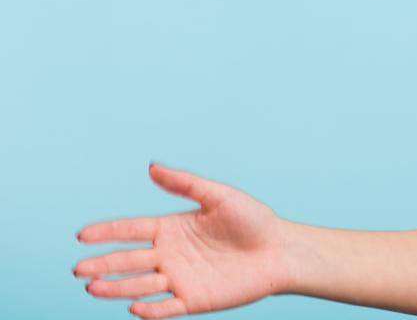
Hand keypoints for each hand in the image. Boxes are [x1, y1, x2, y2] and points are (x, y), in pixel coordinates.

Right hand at [72, 162, 292, 317]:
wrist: (281, 250)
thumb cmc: (253, 220)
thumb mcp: (219, 196)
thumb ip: (185, 184)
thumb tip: (151, 167)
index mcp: (171, 228)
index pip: (131, 231)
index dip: (107, 233)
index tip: (82, 236)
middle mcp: (169, 255)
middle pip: (128, 260)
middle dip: (103, 265)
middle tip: (80, 269)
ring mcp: (179, 278)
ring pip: (139, 285)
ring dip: (116, 288)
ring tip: (93, 288)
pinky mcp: (194, 300)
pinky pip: (166, 307)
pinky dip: (150, 309)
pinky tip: (135, 307)